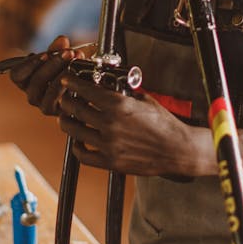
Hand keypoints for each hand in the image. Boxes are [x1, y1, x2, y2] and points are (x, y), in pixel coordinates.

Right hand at [8, 35, 91, 115]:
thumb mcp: (59, 56)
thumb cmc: (67, 70)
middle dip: (53, 64)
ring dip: (63, 75)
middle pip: (35, 82)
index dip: (28, 64)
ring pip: (48, 92)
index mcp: (26, 80)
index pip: (16, 75)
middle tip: (68, 52)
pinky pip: (62, 101)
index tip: (45, 54)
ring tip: (75, 63)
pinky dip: (71, 86)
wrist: (84, 89)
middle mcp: (33, 95)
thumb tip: (62, 39)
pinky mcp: (60, 112)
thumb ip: (57, 48)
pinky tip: (79, 76)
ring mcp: (45, 105)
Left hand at [57, 72, 214, 176]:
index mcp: (119, 105)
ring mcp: (109, 144)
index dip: (72, 84)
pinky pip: (84, 155)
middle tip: (64, 99)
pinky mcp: (111, 162)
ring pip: (75, 132)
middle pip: (76, 110)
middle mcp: (111, 124)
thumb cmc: (164, 123)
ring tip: (65, 118)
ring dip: (66, 123)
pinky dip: (77, 147)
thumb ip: (124, 93)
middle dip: (66, 102)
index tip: (66, 81)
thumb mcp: (144, 100)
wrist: (178, 149)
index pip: (86, 91)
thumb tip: (108, 86)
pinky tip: (77, 141)